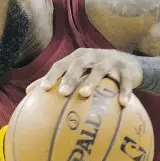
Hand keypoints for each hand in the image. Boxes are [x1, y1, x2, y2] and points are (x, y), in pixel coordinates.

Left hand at [26, 48, 142, 104]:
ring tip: (85, 95)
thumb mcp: (79, 73)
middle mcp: (93, 56)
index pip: (61, 64)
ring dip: (92, 82)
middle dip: (70, 77)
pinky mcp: (127, 70)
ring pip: (100, 70)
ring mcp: (110, 61)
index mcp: (78, 57)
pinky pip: (126, 81)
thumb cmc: (96, 72)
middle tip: (62, 93)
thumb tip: (28, 93)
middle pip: (79, 64)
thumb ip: (56, 81)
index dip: (52, 75)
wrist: (130, 65)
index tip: (43, 89)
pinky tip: (123, 104)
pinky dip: (124, 91)